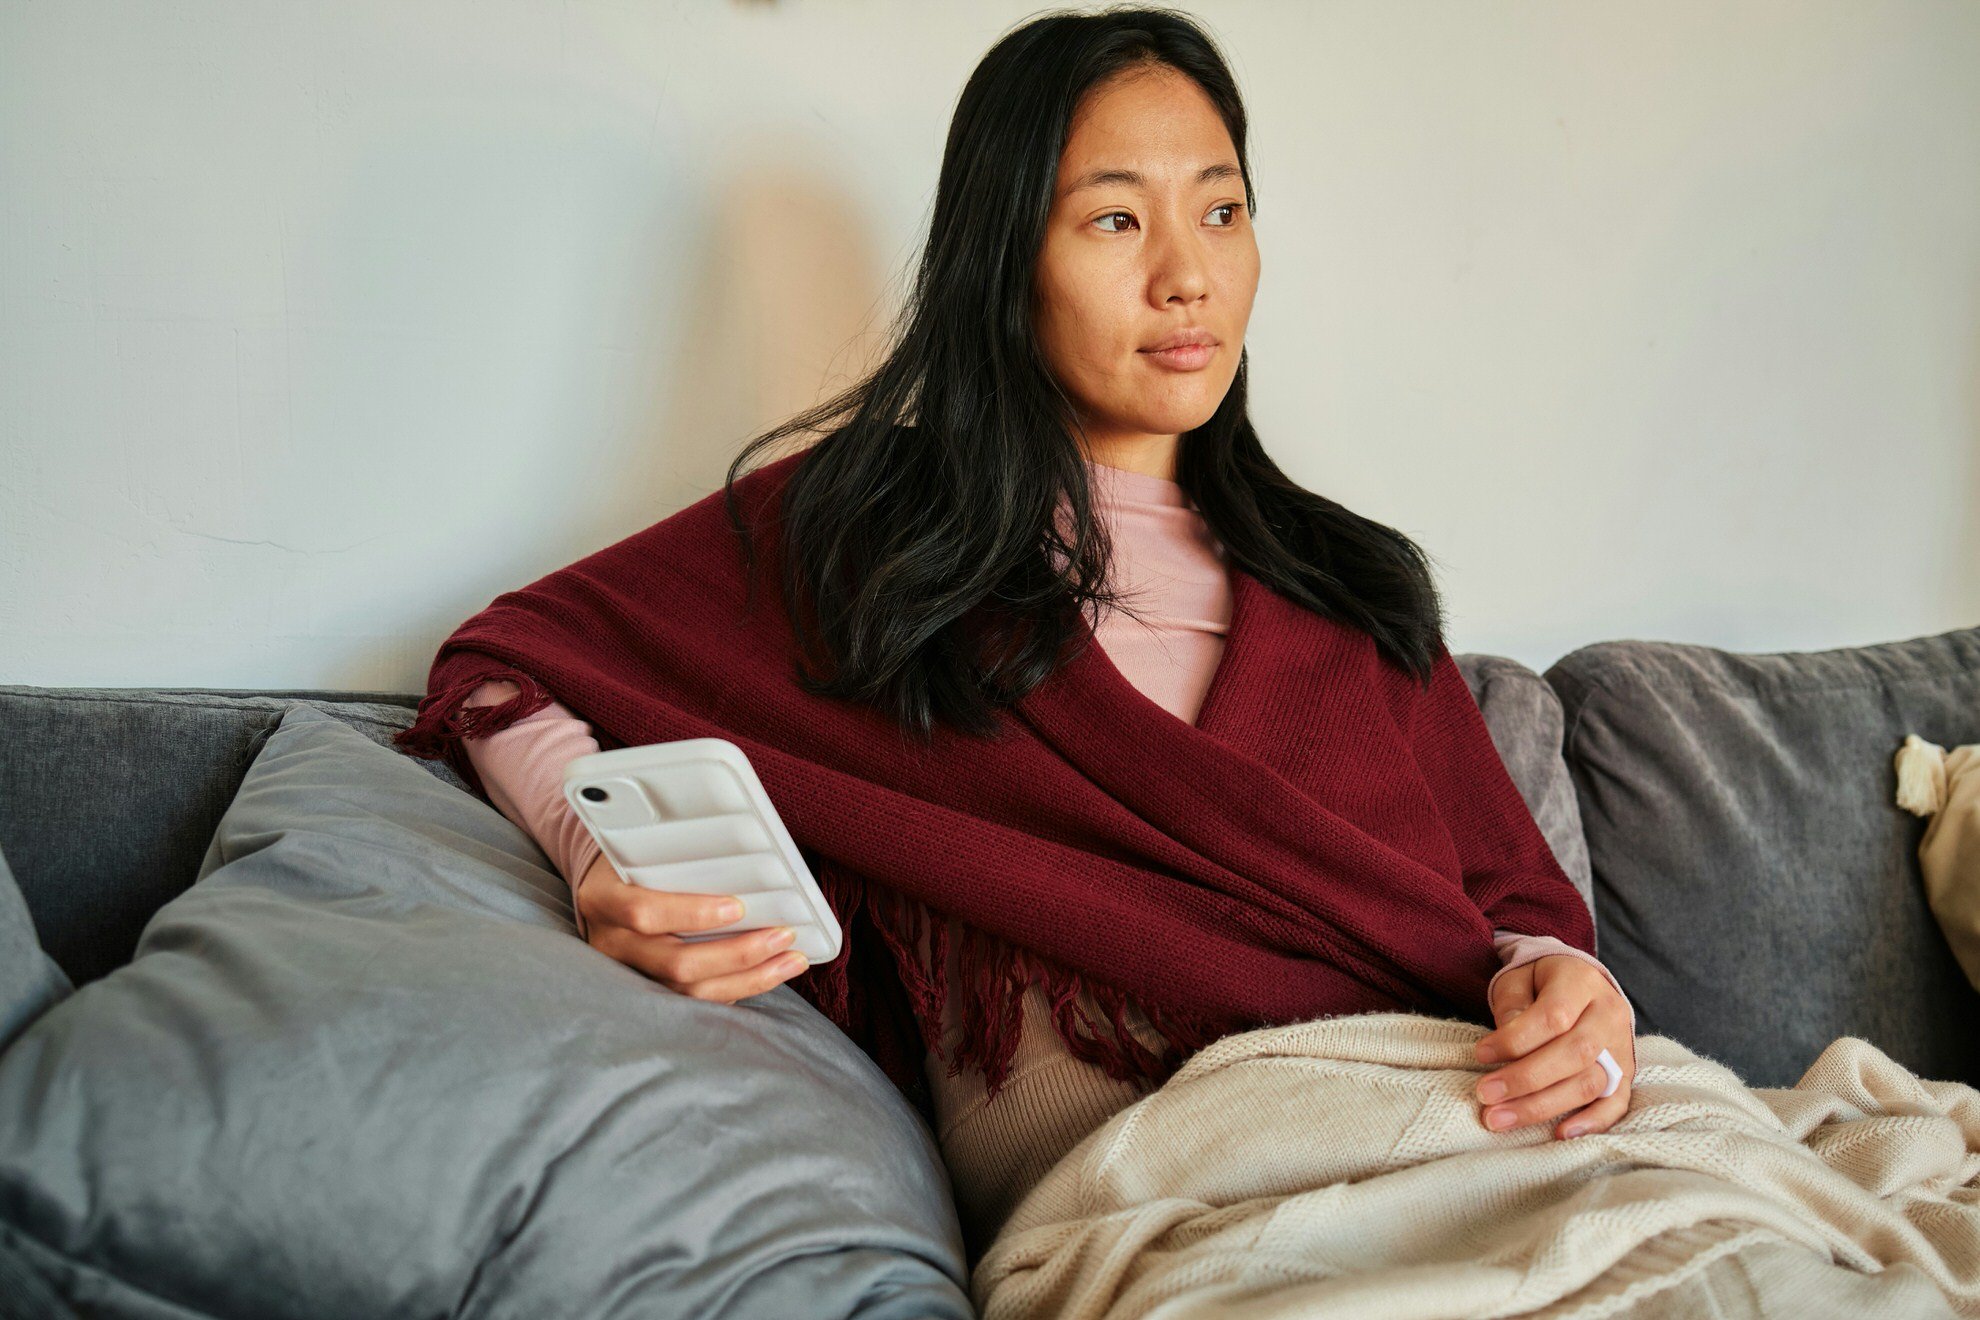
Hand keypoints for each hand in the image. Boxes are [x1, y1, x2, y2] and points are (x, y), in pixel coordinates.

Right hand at [573, 853, 810, 1002]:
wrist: (601, 890)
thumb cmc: (630, 862)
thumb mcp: (638, 850)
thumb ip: (676, 854)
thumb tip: (746, 854)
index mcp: (603, 899)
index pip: (643, 912)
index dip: (691, 914)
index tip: (737, 908)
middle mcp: (611, 942)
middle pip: (675, 963)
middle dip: (736, 954)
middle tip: (782, 936)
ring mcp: (628, 973)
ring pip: (689, 991)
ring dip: (748, 978)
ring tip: (790, 960)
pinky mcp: (649, 990)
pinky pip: (696, 1002)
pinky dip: (737, 989)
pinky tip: (769, 973)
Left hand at [1472, 954, 1635, 1139]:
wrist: (1578, 983)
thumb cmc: (1540, 983)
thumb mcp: (1519, 979)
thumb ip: (1513, 1006)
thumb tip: (1505, 1045)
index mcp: (1582, 983)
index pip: (1552, 1017)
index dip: (1515, 1040)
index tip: (1480, 1054)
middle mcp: (1609, 1014)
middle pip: (1574, 1054)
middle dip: (1525, 1079)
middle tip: (1485, 1095)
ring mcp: (1622, 1046)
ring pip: (1590, 1083)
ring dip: (1543, 1106)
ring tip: (1500, 1118)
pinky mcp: (1625, 1074)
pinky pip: (1616, 1104)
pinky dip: (1591, 1122)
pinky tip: (1559, 1134)